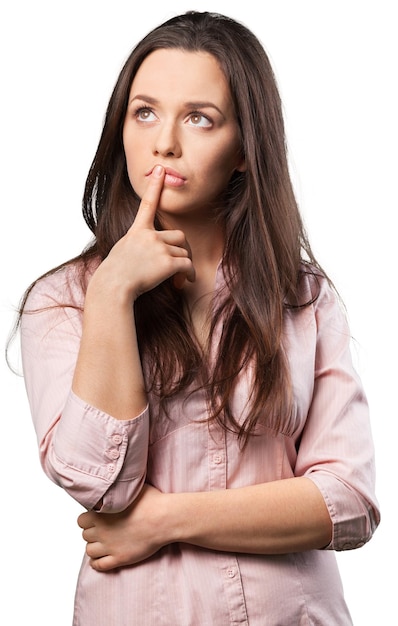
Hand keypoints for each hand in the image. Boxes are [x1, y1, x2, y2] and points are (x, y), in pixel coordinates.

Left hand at [77, 484, 168, 570]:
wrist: (164, 519)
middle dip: (92, 532)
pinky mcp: (119, 558)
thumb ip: (118, 490)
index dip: (88, 519)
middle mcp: (101, 531)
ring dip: (94, 547)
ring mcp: (110, 547)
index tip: (96, 518)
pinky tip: (100, 559)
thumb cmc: (151, 502)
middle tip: (102, 530)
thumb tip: (115, 484)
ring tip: (102, 543)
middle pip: (85, 535)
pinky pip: (100, 565)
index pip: (81, 520)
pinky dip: (96, 563)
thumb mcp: (131, 489)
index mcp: (101, 514)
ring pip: (90, 551)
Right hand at [99, 164, 194, 299]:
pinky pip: (187, 265)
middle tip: (178, 264)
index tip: (160, 170)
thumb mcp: (123, 251)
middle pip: (179, 236)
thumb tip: (153, 252)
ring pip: (183, 253)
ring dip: (183, 266)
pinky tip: (185, 281)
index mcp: (137, 231)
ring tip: (176, 278)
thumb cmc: (115, 274)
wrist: (113, 286)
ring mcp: (159, 248)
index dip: (155, 186)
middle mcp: (149, 236)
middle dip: (181, 249)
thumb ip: (138, 245)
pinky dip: (190, 274)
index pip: (147, 204)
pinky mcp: (167, 262)